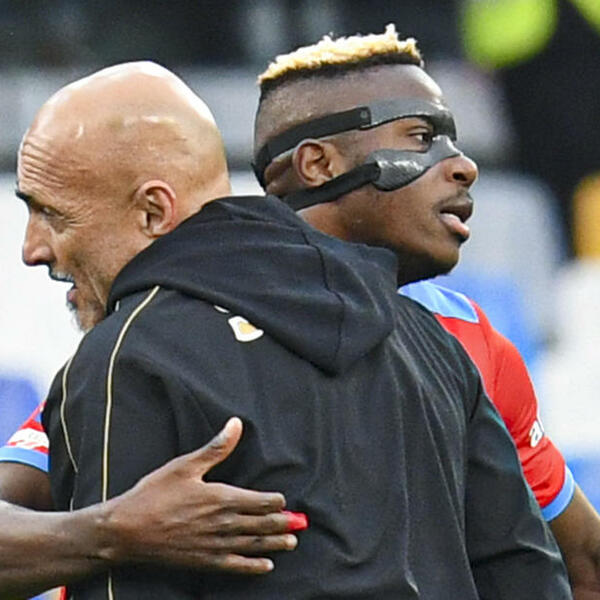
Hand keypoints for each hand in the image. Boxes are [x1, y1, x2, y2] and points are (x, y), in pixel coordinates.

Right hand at [102, 417, 297, 573]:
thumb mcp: (185, 465)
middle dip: (282, 524)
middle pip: (262, 524)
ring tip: (291, 543)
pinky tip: (265, 567)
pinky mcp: (204, 561)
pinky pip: (236, 566)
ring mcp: (215, 545)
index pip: (260, 501)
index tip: (284, 500)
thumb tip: (236, 424)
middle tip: (299, 525)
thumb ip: (216, 448)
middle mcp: (224, 524)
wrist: (126, 531)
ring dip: (275, 544)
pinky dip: (253, 566)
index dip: (275, 501)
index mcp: (222, 498)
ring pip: (254, 545)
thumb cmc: (154, 494)